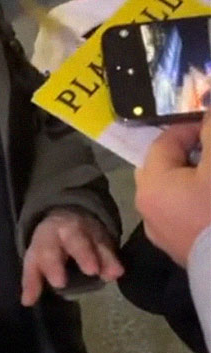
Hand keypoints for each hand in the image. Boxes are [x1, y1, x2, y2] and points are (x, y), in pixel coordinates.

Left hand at [21, 208, 123, 305]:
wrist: (66, 218)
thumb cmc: (49, 245)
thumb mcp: (35, 259)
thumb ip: (32, 280)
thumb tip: (27, 301)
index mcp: (47, 237)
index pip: (48, 250)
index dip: (53, 265)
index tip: (59, 282)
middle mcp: (68, 231)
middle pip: (76, 240)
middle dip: (84, 254)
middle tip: (91, 271)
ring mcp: (89, 232)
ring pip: (97, 242)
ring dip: (104, 258)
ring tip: (109, 274)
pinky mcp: (105, 237)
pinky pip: (110, 247)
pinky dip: (114, 259)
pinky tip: (118, 272)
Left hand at [135, 119, 210, 265]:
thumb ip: (210, 132)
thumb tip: (207, 104)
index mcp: (151, 185)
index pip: (165, 141)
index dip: (192, 126)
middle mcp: (148, 209)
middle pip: (164, 166)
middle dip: (189, 151)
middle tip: (209, 148)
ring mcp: (164, 233)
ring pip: (174, 190)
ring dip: (194, 176)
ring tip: (210, 173)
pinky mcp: (182, 249)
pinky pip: (184, 212)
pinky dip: (197, 199)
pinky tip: (209, 202)